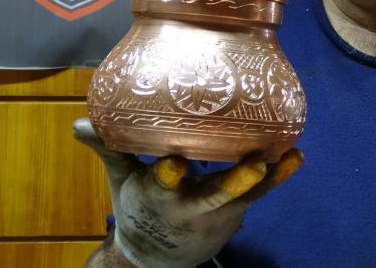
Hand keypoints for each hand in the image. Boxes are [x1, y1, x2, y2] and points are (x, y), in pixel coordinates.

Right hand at [73, 118, 301, 267]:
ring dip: (269, 179)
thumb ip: (108, 148)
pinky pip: (258, 196)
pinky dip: (277, 177)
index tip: (175, 163)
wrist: (159, 257)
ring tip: (290, 156)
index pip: (161, 185)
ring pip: (245, 197)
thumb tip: (81, 121)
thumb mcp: (121, 180)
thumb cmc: (141, 207)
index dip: (168, 175)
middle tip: (256, 165)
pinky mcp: (236, 214)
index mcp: (157, 196)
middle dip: (234, 183)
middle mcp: (189, 207)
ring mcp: (217, 214)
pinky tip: (294, 155)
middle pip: (213, 197)